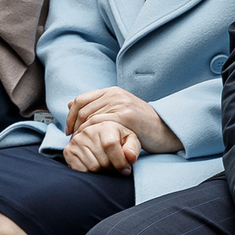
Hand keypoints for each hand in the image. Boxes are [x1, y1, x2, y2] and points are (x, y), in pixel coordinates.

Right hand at [63, 118, 140, 173]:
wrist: (101, 139)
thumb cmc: (119, 140)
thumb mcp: (131, 141)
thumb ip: (132, 148)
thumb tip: (130, 156)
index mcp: (105, 125)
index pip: (110, 145)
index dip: (120, 162)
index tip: (126, 170)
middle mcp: (88, 131)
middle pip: (103, 161)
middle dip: (112, 168)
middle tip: (115, 167)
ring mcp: (76, 141)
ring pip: (93, 167)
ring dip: (102, 172)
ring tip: (106, 166)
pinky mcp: (68, 151)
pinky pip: (81, 170)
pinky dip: (90, 173)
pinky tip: (95, 166)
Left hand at [65, 86, 181, 154]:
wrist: (165, 130)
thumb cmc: (142, 125)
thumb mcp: (119, 111)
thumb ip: (98, 106)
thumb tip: (70, 104)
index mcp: (112, 91)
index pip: (81, 100)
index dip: (71, 116)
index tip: (69, 130)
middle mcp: (115, 94)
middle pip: (83, 109)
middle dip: (74, 125)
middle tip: (73, 139)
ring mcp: (121, 104)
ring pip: (90, 118)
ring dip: (82, 132)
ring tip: (81, 143)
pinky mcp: (126, 116)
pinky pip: (100, 124)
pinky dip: (92, 135)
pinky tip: (92, 143)